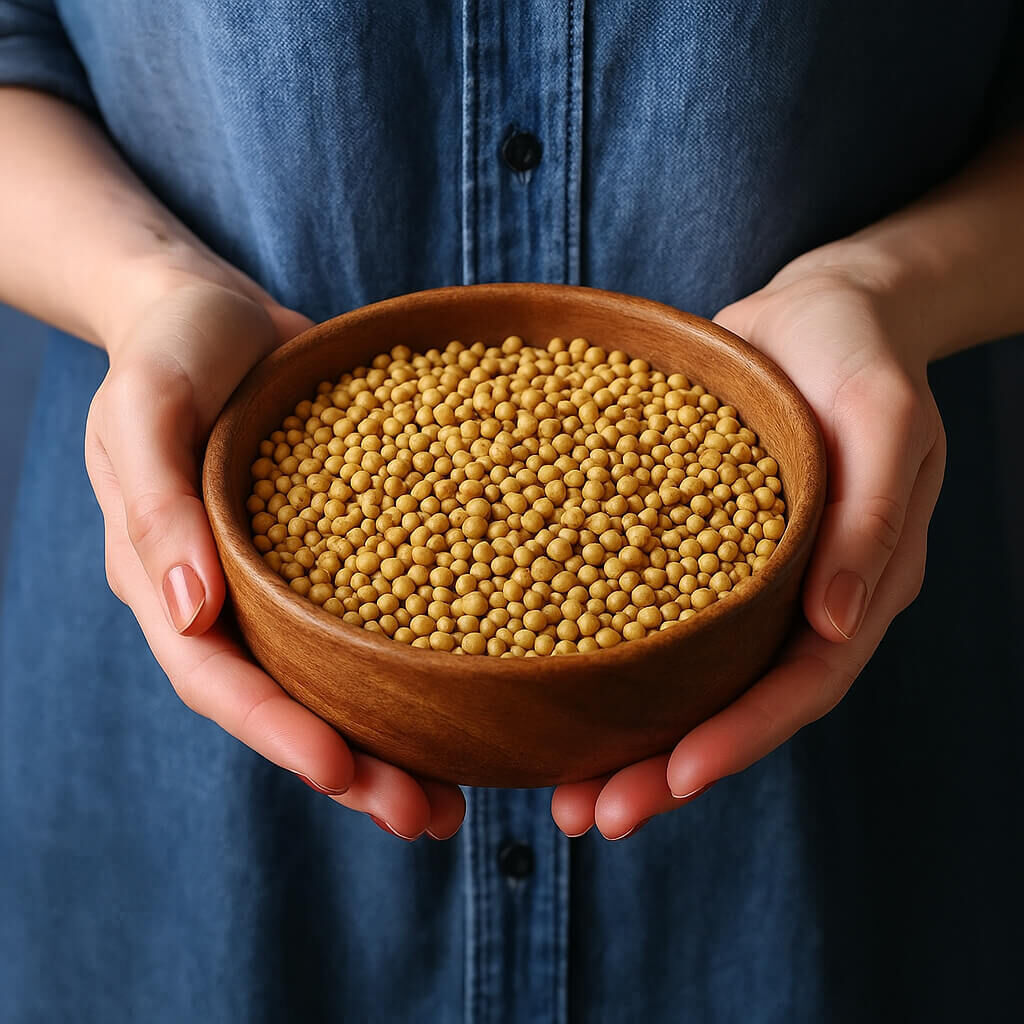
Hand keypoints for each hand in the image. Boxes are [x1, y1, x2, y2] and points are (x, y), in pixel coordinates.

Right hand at [85, 274, 464, 840]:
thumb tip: (186, 610)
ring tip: (458, 796)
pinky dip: (409, 666)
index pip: (216, 677)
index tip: (345, 773)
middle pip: (283, 702)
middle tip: (426, 818)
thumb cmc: (173, 348)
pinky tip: (470, 693)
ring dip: (389, 740)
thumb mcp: (150, 405)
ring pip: (331, 678)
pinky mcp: (332, 554)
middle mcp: (226, 597)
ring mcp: (281, 581)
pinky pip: (370, 619)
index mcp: (166, 578)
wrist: (216, 312)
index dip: (276, 732)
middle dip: (350, 767)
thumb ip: (157, 502)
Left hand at [551, 252, 945, 839]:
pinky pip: (649, 616)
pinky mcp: (689, 550)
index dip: (741, 739)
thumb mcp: (880, 420)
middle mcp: (793, 600)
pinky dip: (607, 662)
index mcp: (852, 587)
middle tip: (593, 817)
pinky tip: (548, 685)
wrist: (816, 312)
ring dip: (628, 738)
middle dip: (667, 769)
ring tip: (559, 790)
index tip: (674, 780)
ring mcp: (740, 581)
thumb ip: (867, 521)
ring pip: (685, 679)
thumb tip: (831, 626)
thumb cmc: (858, 356)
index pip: (800, 686)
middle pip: (733, 706)